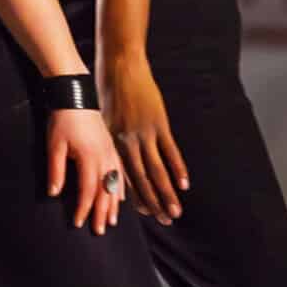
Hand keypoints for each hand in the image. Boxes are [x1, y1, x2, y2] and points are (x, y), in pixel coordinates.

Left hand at [43, 107, 126, 235]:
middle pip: (105, 191)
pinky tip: (120, 198)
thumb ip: (56, 170)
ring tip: (112, 220)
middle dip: (102, 212)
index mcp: (89, 157)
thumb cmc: (62, 120)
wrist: (75, 96)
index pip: (88, 190)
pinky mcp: (111, 147)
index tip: (79, 223)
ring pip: (115, 183)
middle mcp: (104, 157)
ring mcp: (110, 152)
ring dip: (113, 204)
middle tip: (101, 231)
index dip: (84, 209)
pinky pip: (120, 172)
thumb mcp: (54, 145)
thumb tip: (54, 194)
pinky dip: (121, 187)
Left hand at [102, 51, 188, 223]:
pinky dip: (178, 168)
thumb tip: (110, 163)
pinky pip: (170, 151)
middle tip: (165, 221)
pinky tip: (184, 184)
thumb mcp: (102, 118)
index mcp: (112, 143)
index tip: (145, 215)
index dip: (135, 198)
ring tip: (176, 211)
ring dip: (168, 192)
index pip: (123, 178)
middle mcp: (128, 143)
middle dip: (154, 203)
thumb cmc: (107, 92)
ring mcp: (145, 133)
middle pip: (142, 180)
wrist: (120, 65)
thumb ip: (108, 141)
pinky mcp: (159, 123)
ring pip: (157, 170)